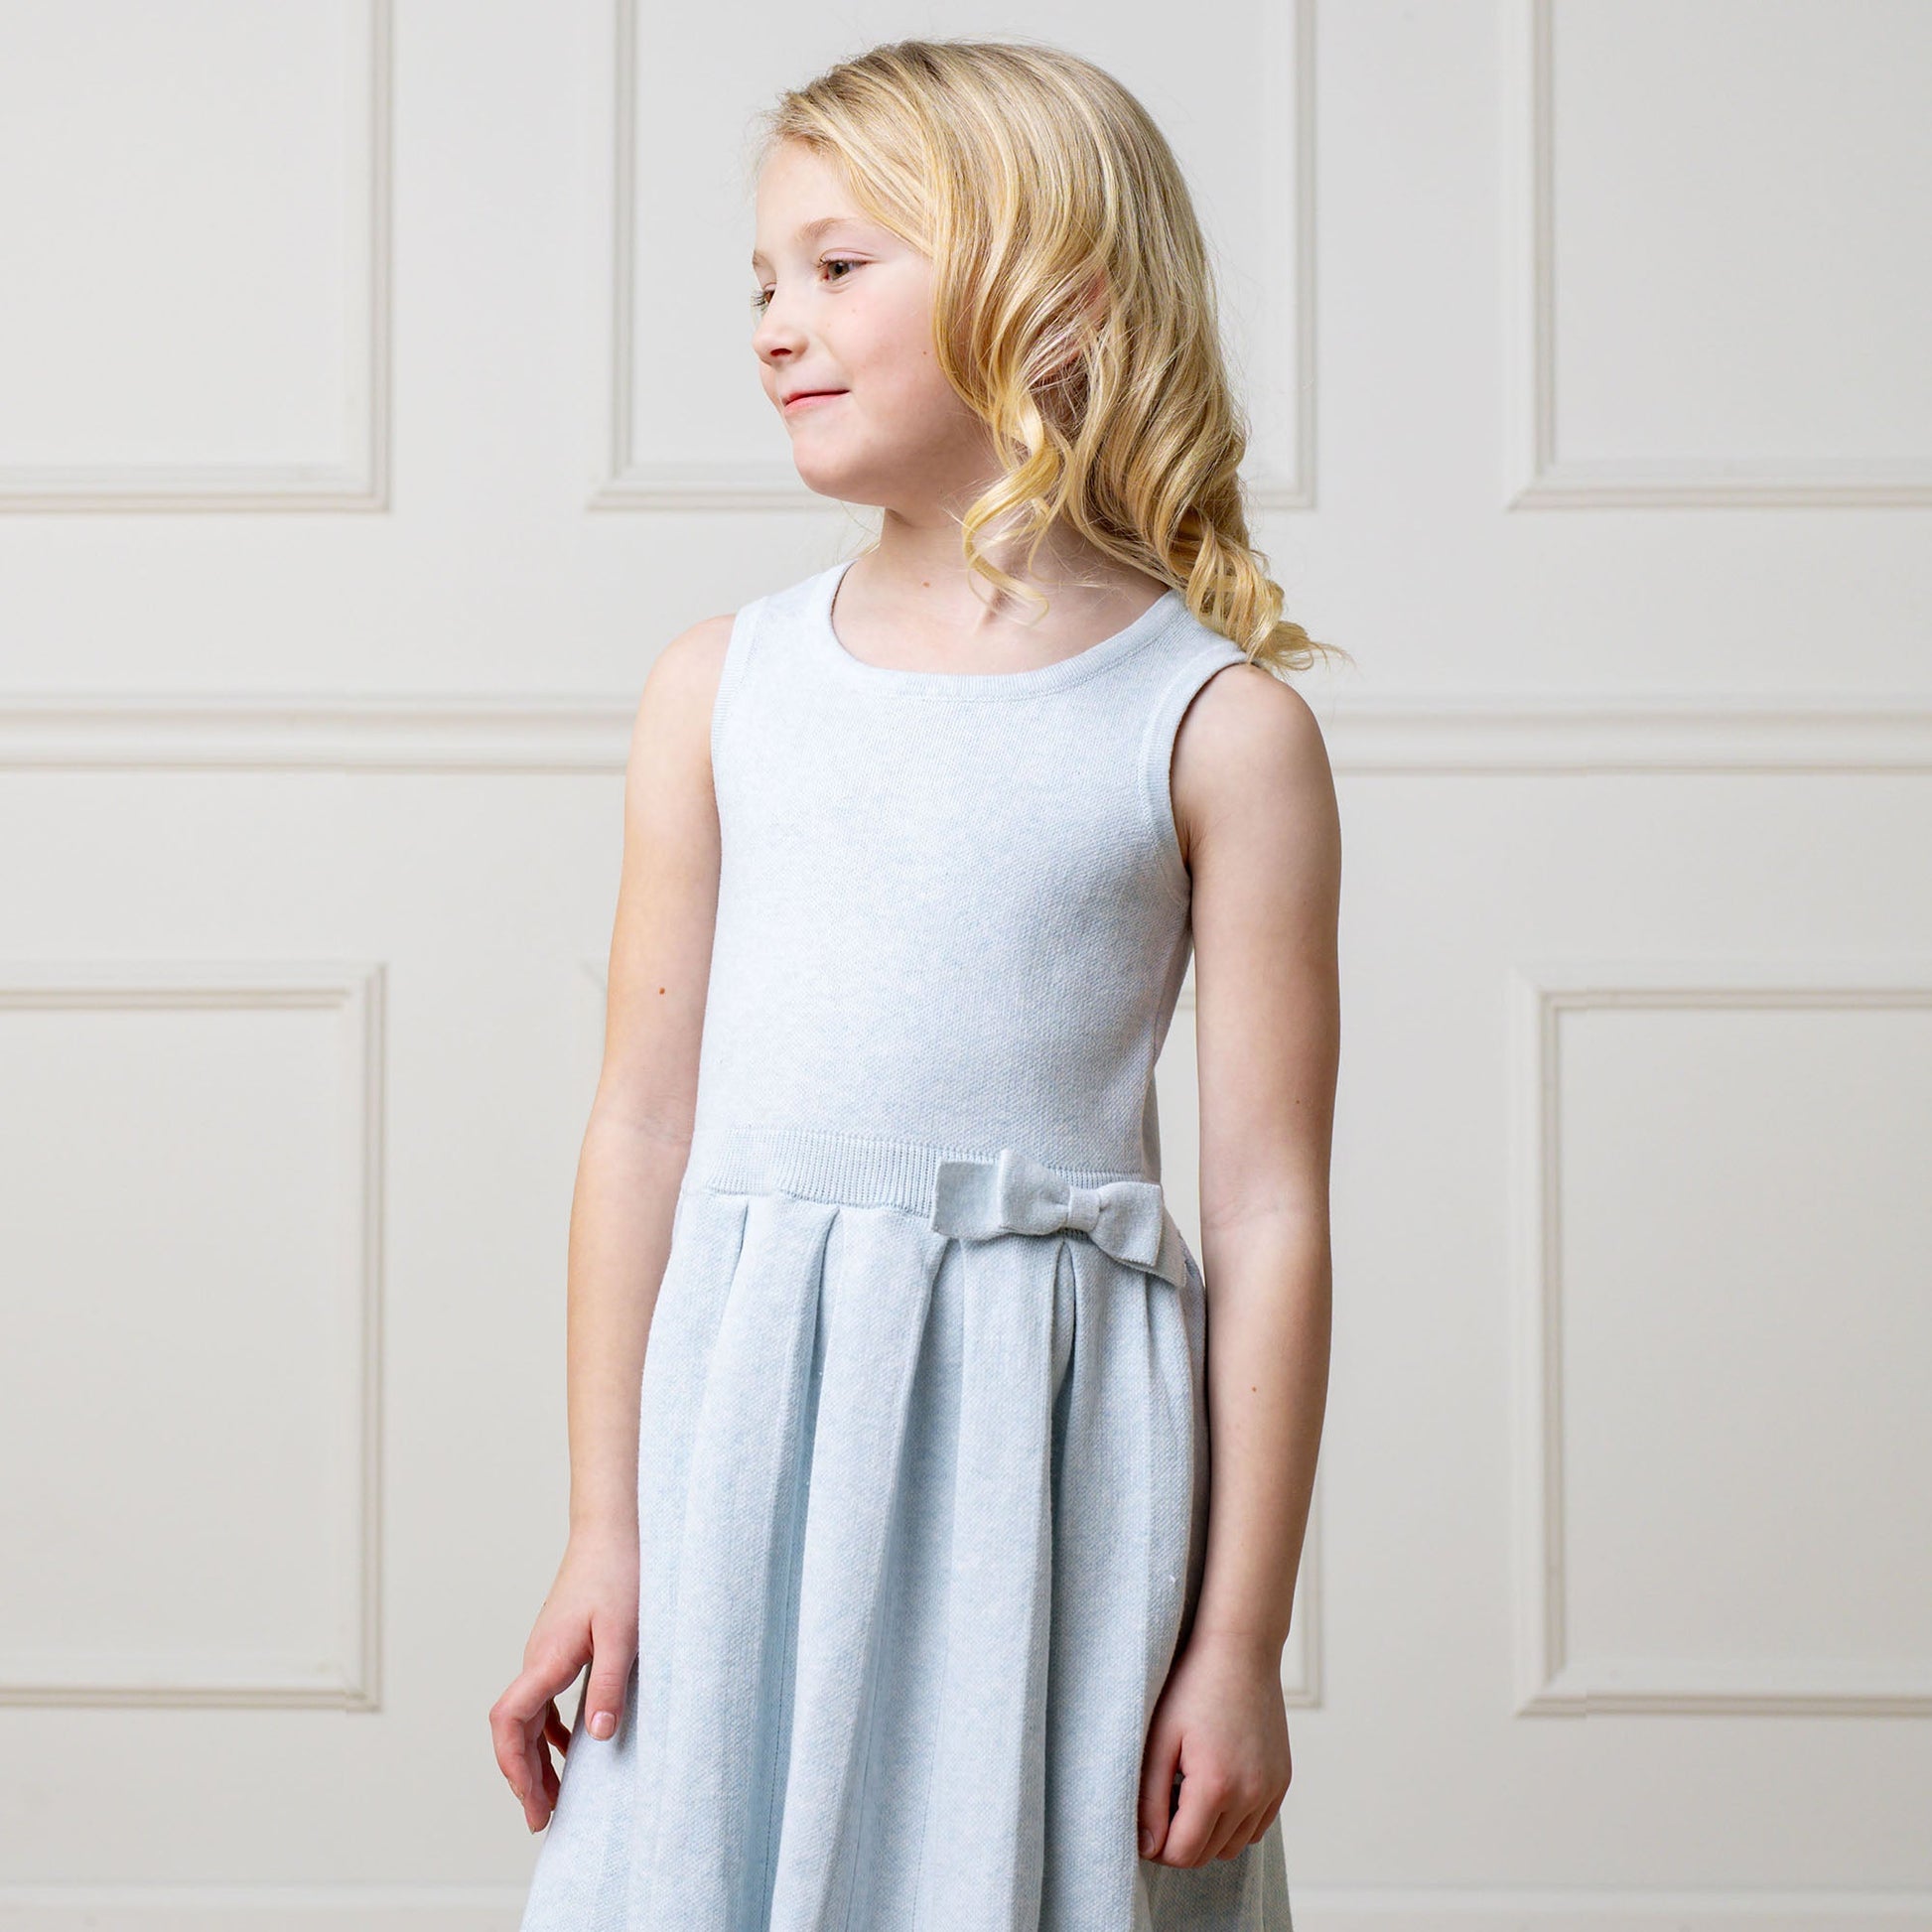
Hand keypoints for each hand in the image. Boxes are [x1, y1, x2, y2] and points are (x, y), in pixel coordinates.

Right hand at [489, 1524, 639, 1833]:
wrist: (613, 1528)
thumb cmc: (620, 1572)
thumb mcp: (623, 1631)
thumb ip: (609, 1683)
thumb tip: (597, 1737)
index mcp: (546, 1658)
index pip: (509, 1722)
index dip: (515, 1767)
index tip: (533, 1802)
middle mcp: (537, 1657)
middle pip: (512, 1729)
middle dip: (523, 1777)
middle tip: (543, 1819)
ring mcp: (545, 1650)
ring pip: (525, 1716)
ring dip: (534, 1757)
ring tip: (553, 1795)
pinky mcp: (559, 1644)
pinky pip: (542, 1698)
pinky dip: (549, 1730)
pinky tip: (570, 1744)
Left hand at [1137, 1625, 1290, 1867]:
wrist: (1240, 1649)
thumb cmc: (1192, 1687)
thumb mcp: (1159, 1740)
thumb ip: (1150, 1799)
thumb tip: (1146, 1849)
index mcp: (1217, 1786)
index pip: (1184, 1854)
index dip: (1157, 1847)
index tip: (1144, 1823)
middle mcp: (1252, 1795)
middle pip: (1208, 1853)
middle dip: (1180, 1840)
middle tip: (1162, 1801)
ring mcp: (1272, 1789)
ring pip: (1235, 1845)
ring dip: (1208, 1833)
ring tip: (1188, 1790)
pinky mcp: (1282, 1780)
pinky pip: (1256, 1827)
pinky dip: (1235, 1822)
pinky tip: (1215, 1788)